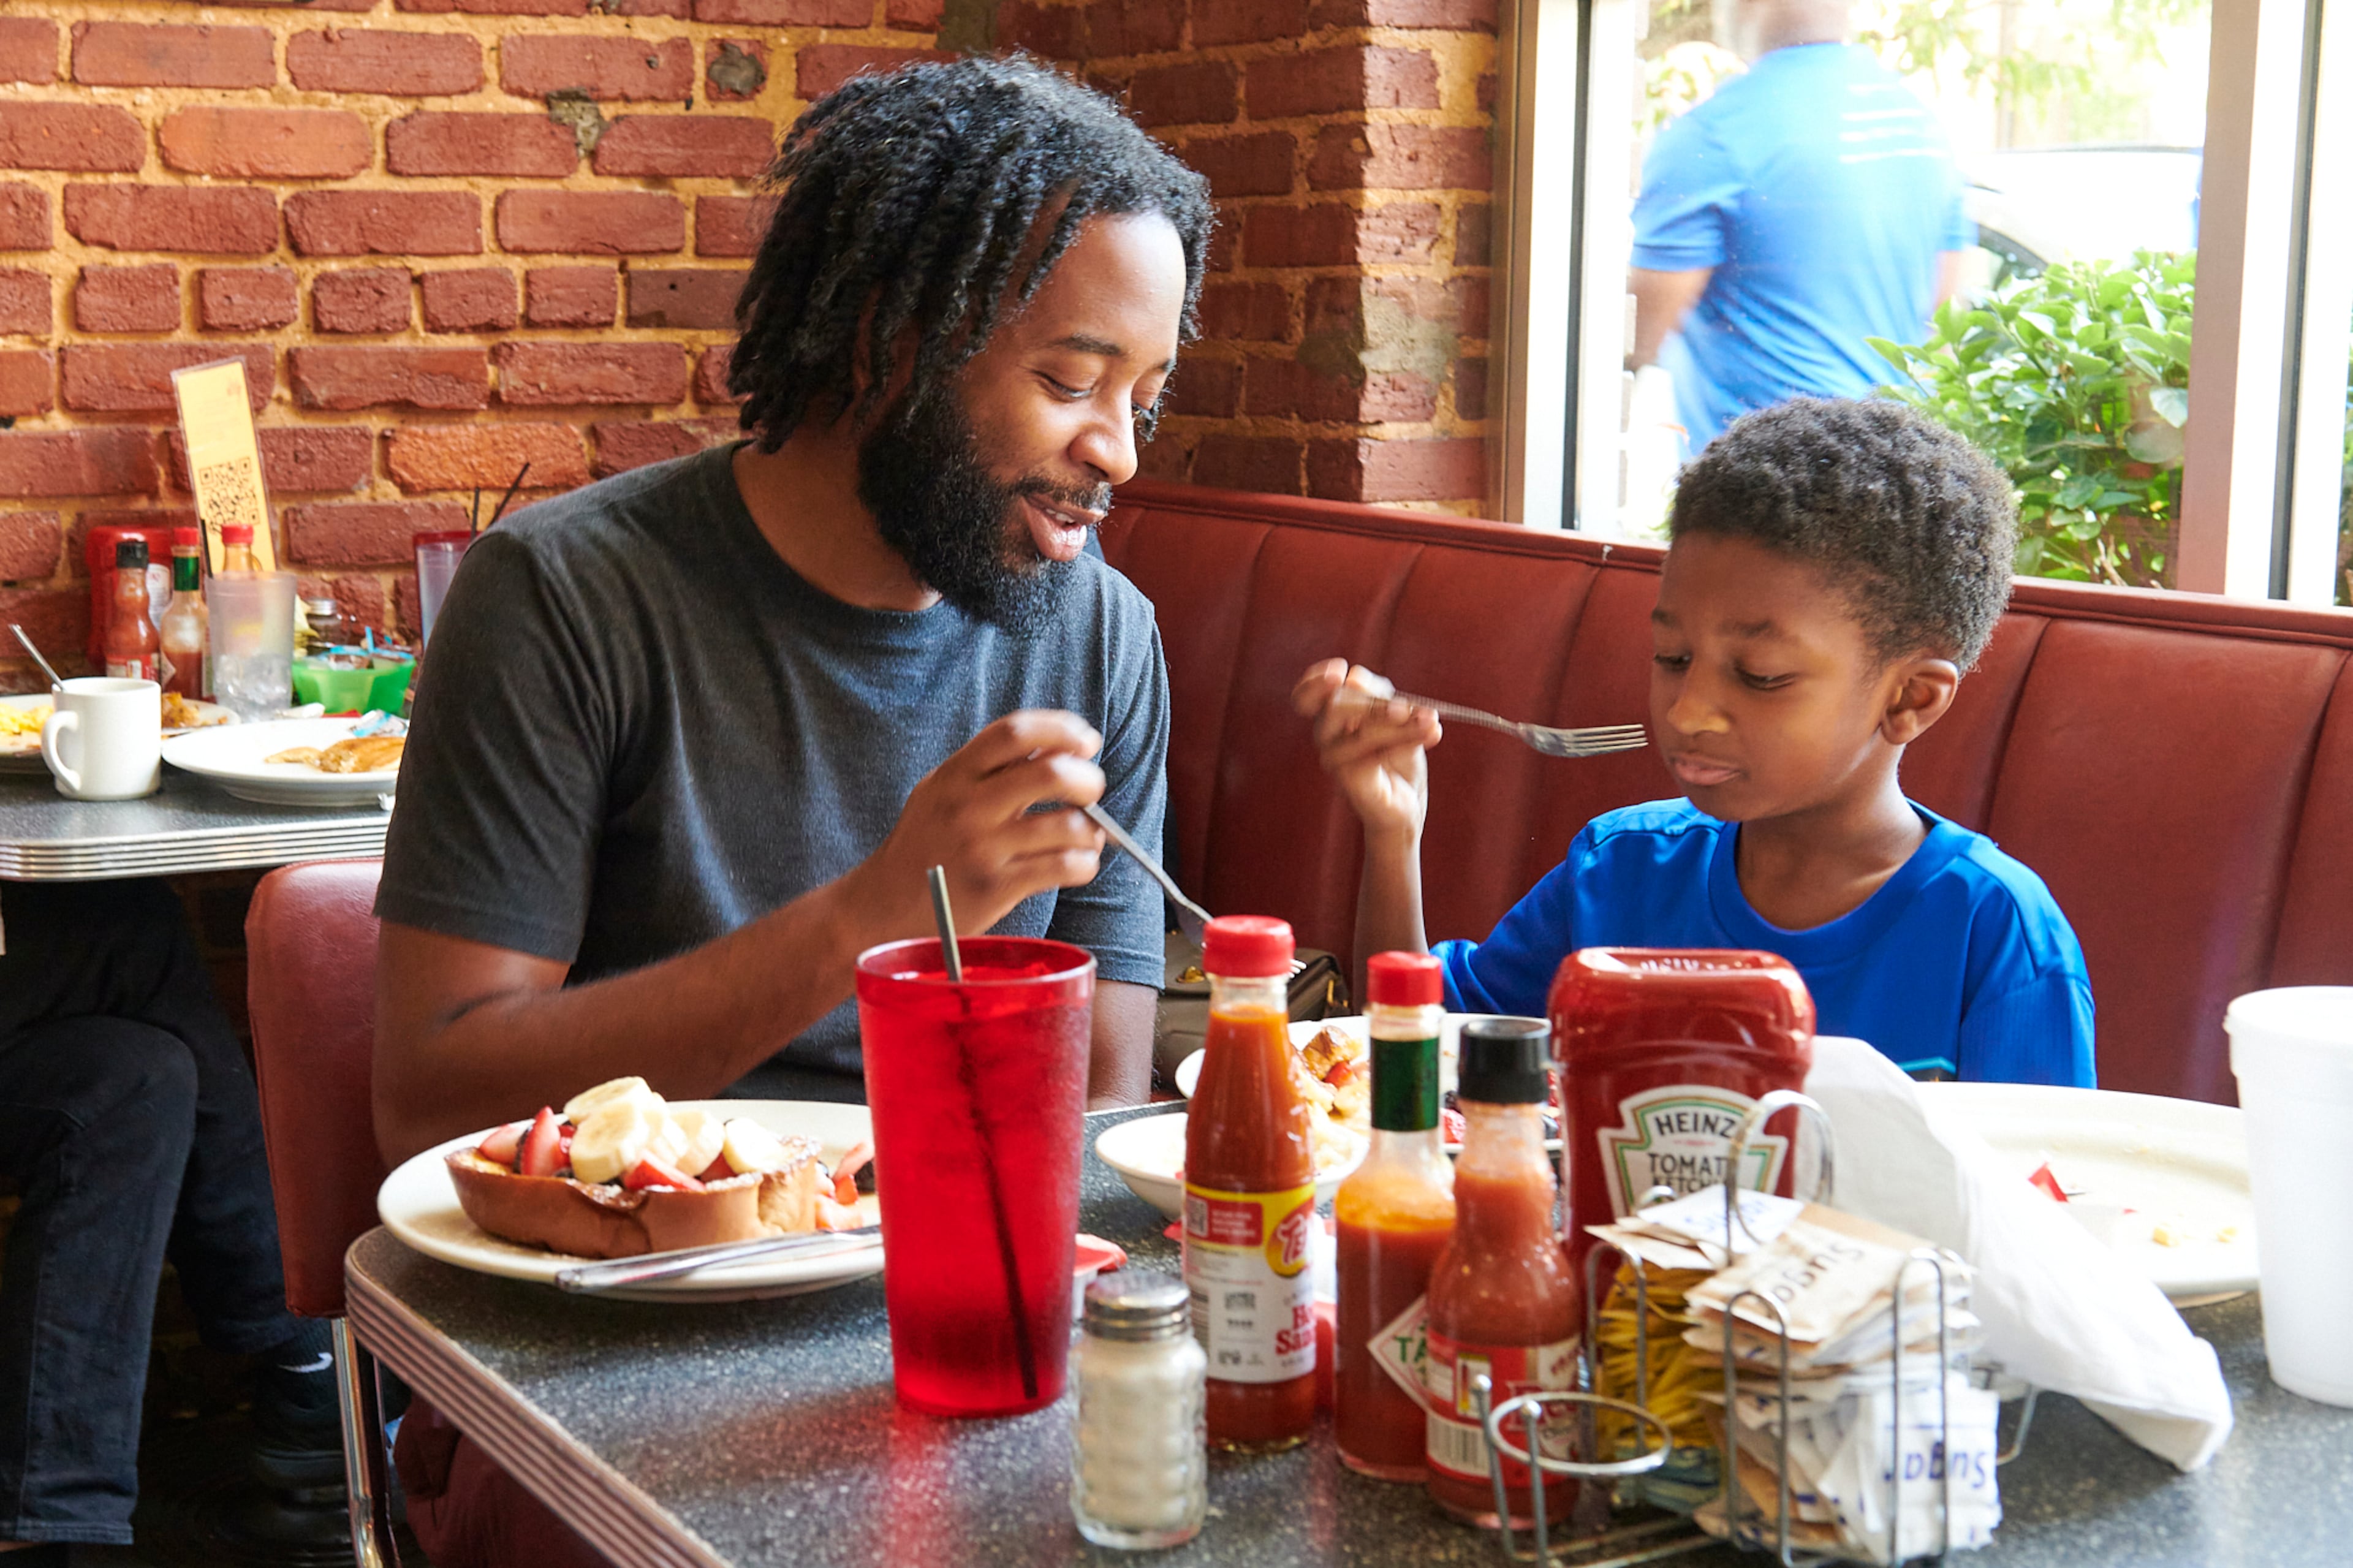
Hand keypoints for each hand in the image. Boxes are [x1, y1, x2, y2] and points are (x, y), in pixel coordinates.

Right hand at [847, 710, 1108, 939]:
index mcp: (954, 774)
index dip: (1061, 729)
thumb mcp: (942, 793)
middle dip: (1087, 778)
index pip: (1014, 732)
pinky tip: (1079, 863)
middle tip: (1092, 789)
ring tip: (1087, 834)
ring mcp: (982, 848)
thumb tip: (1058, 748)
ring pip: (1066, 824)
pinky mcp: (996, 888)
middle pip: (1049, 773)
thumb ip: (990, 770)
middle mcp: (967, 806)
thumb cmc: (925, 845)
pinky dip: (1085, 863)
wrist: (884, 907)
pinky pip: (1063, 867)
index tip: (1086, 742)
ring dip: (1091, 829)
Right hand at [1290, 659, 1440, 844]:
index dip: (1314, 681)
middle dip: (1376, 703)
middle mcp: (1326, 737)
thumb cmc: (1398, 756)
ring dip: (1400, 724)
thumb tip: (1354, 677)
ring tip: (1431, 722)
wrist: (1407, 803)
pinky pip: (1372, 754)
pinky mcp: (1349, 781)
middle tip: (1407, 708)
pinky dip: (1405, 740)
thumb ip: (1377, 695)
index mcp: (1331, 717)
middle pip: (1336, 705)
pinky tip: (1430, 736)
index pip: (1304, 697)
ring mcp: (1335, 761)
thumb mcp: (1394, 714)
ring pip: (1359, 729)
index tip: (1340, 671)